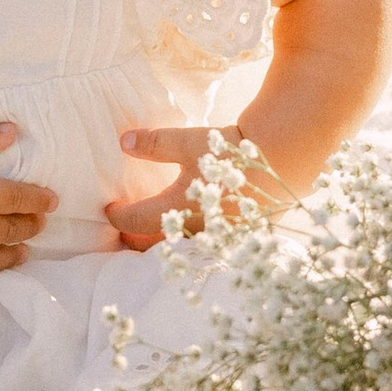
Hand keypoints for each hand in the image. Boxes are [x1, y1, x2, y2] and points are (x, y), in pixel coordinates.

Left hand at [104, 125, 291, 251]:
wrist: (282, 159)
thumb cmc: (231, 152)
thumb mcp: (189, 142)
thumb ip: (155, 144)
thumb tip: (123, 142)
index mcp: (177, 209)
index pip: (135, 222)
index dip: (118, 216)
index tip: (109, 210)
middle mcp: (193, 229)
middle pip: (153, 245)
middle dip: (134, 240)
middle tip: (121, 234)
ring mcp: (214, 236)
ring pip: (178, 249)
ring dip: (160, 244)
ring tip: (148, 237)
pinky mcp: (234, 235)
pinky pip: (202, 244)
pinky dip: (187, 240)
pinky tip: (187, 231)